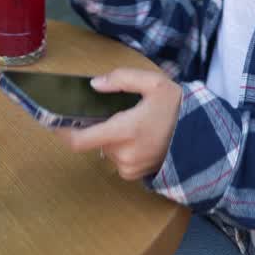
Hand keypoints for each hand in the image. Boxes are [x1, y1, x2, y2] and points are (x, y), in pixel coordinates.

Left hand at [57, 68, 182, 179]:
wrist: (203, 136)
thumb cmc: (177, 107)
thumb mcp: (153, 83)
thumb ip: (122, 79)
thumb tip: (94, 85)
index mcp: (125, 131)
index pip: (80, 140)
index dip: (62, 133)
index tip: (51, 121)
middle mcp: (124, 154)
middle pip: (94, 140)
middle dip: (99, 126)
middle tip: (117, 111)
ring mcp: (130, 168)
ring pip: (106, 149)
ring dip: (111, 137)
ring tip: (134, 123)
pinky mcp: (136, 175)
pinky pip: (117, 159)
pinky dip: (121, 148)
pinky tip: (139, 137)